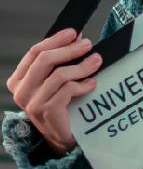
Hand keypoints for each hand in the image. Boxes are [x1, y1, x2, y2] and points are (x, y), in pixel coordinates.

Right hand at [6, 27, 101, 155]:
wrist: (64, 136)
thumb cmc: (62, 103)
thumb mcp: (58, 78)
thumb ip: (63, 59)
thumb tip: (77, 36)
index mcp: (20, 79)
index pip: (35, 52)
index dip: (56, 39)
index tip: (74, 32)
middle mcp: (21, 91)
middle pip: (45, 59)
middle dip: (70, 49)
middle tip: (88, 45)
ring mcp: (32, 103)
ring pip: (59, 74)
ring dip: (82, 66)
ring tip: (96, 61)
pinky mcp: (46, 112)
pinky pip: (67, 90)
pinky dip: (83, 84)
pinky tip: (91, 84)